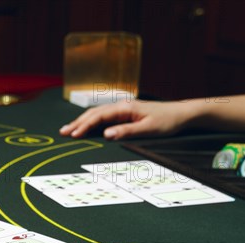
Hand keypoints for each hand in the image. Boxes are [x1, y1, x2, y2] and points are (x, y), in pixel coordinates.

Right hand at [59, 99, 191, 139]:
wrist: (182, 114)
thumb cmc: (168, 121)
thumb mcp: (148, 129)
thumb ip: (127, 131)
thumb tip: (106, 134)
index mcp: (125, 107)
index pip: (99, 116)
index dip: (84, 125)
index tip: (73, 135)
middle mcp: (121, 106)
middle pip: (94, 113)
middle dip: (77, 123)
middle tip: (62, 132)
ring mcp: (123, 109)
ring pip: (97, 114)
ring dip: (82, 122)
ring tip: (68, 130)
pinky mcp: (125, 113)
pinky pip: (104, 117)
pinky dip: (91, 122)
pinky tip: (85, 126)